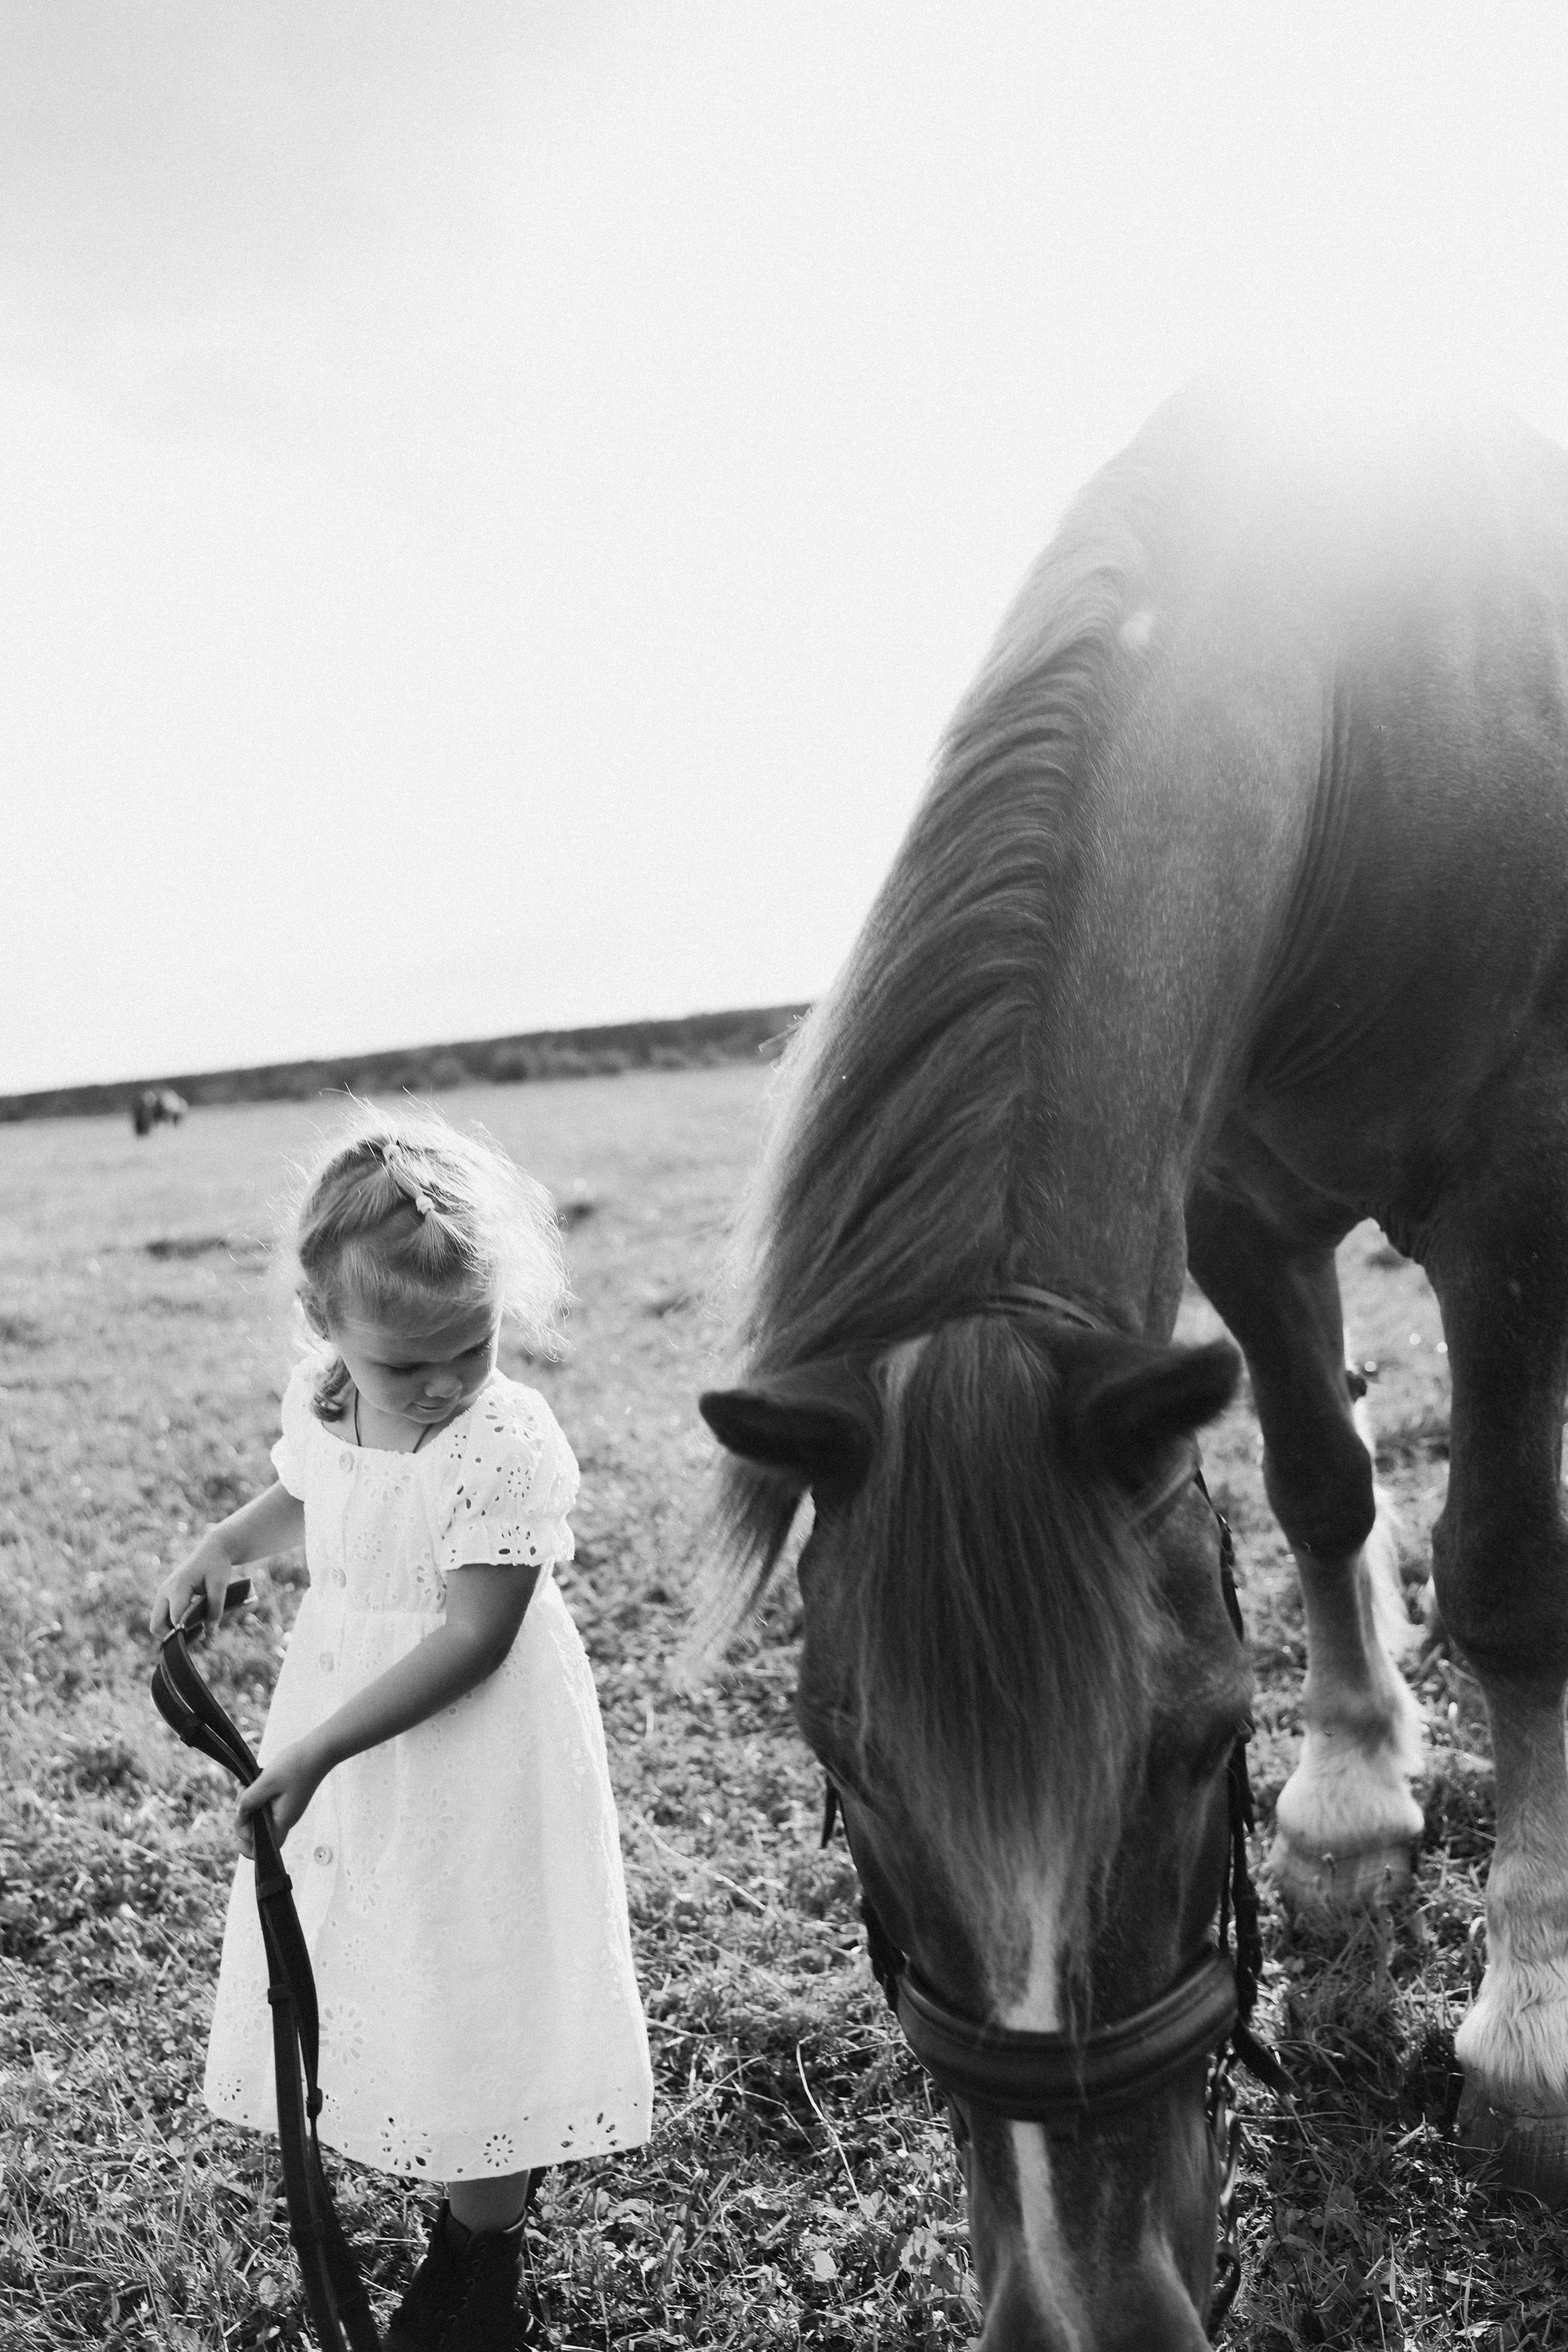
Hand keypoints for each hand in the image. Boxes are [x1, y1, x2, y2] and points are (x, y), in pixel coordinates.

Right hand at [150, 1539, 233, 1638]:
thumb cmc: (216, 1565)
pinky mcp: (165, 1595)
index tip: (203, 1634)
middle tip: (196, 1637)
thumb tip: (210, 1630)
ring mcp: (163, 1594)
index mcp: (177, 1588)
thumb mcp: (220, 1584)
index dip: (186, 1632)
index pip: (175, 1620)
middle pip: (156, 1626)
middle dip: (172, 1637)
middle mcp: (164, 1592)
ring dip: (172, 1631)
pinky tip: (192, 1624)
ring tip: (197, 1632)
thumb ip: (215, 1607)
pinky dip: (173, 1624)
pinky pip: (163, 1616)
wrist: (212, 1550)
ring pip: (157, 1623)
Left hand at [236, 1738, 328, 1855]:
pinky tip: (251, 1781)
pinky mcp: (285, 1798)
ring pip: (260, 1814)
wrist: (319, 1751)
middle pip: (258, 1829)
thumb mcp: (267, 1781)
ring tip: (245, 1784)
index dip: (249, 1846)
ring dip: (248, 1802)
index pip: (266, 1846)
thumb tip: (239, 1812)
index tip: (238, 1832)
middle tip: (241, 1792)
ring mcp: (285, 1808)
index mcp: (283, 1819)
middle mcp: (284, 1817)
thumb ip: (250, 1799)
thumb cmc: (297, 1765)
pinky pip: (265, 1803)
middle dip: (243, 1815)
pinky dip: (255, 1795)